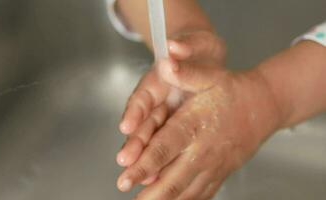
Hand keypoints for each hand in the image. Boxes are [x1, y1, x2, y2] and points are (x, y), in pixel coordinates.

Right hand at [117, 30, 225, 168]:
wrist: (202, 57)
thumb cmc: (197, 50)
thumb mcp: (195, 43)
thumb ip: (185, 45)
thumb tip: (174, 45)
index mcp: (159, 80)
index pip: (143, 95)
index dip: (135, 111)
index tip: (127, 126)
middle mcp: (157, 100)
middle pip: (143, 122)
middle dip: (135, 142)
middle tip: (126, 160)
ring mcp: (163, 114)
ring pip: (151, 137)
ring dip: (145, 157)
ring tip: (143, 178)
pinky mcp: (172, 125)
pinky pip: (164, 144)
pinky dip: (161, 161)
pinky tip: (159, 178)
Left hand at [117, 60, 281, 198]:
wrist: (263, 106)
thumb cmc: (232, 91)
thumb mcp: (210, 75)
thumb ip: (187, 71)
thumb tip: (166, 61)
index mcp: (195, 125)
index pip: (164, 148)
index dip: (143, 164)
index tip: (125, 178)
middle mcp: (203, 150)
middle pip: (173, 179)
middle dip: (150, 193)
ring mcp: (214, 165)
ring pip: (186, 191)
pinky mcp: (221, 173)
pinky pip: (202, 194)